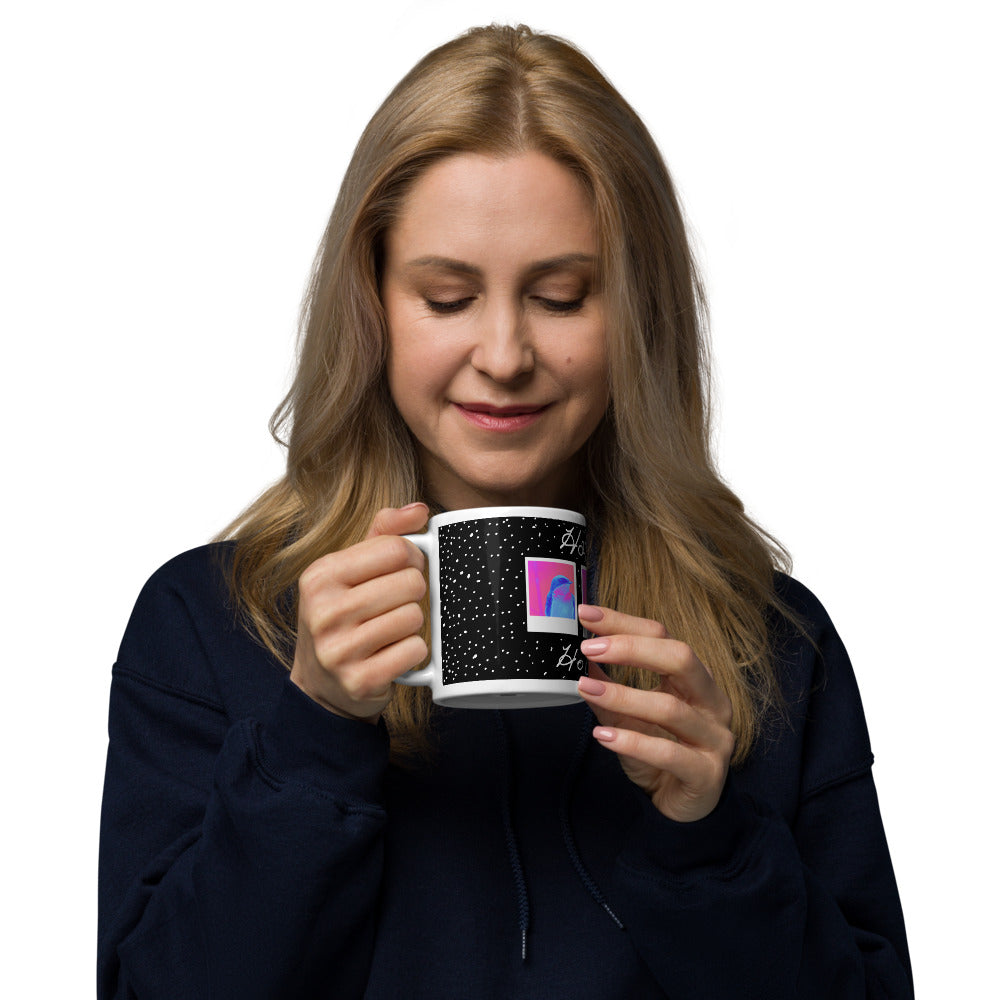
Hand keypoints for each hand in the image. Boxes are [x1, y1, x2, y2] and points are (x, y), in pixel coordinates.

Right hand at [290, 503, 428, 722]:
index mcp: (321, 576)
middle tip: (398, 604)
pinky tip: (393, 653)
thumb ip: (383, 534)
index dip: (413, 557)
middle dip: (414, 593)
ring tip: (391, 630)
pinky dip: (413, 652)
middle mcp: (324, 611)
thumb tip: (419, 509)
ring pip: (414, 617)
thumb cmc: (341, 617)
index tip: (406, 568)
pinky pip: (414, 651)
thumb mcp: (349, 571)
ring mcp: (338, 649)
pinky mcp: (359, 680)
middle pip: (410, 583)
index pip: (395, 549)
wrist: (321, 685)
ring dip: (413, 624)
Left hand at [575, 605, 734, 822]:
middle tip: (589, 648)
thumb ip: (607, 689)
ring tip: (585, 689)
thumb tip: (578, 658)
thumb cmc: (659, 754)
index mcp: (695, 679)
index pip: (663, 637)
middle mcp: (711, 701)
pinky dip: (633, 742)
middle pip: (680, 658)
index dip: (624, 623)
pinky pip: (669, 753)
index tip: (586, 614)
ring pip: (671, 707)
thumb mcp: (628, 717)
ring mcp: (714, 738)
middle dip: (632, 649)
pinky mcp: (706, 773)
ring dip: (623, 696)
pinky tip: (603, 735)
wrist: (683, 809)